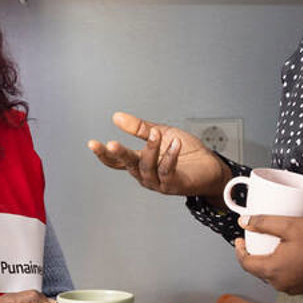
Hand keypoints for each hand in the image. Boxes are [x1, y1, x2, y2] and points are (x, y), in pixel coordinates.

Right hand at [87, 112, 231, 198]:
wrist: (211, 166)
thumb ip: (140, 128)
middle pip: (127, 165)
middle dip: (119, 154)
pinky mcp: (173, 185)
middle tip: (110, 144)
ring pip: (147, 167)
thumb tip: (116, 117)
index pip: (117, 161)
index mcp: (140, 163)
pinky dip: (170, 156)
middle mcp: (145, 175)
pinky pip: (167, 170)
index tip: (92, 143)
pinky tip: (174, 143)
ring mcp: (158, 182)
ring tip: (155, 134)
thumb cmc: (187, 152)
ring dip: (151, 149)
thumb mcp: (161, 134)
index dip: (104, 154)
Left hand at [235, 215, 302, 295]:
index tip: (239, 240)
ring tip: (273, 246)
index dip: (239, 251)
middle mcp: (279, 283)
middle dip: (254, 255)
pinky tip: (289, 256)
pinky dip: (282, 268)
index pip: (245, 263)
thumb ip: (264, 223)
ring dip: (269, 262)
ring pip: (272, 275)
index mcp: (272, 269)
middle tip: (255, 241)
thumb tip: (243, 221)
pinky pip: (285, 278)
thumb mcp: (290, 225)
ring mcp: (292, 288)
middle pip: (258, 270)